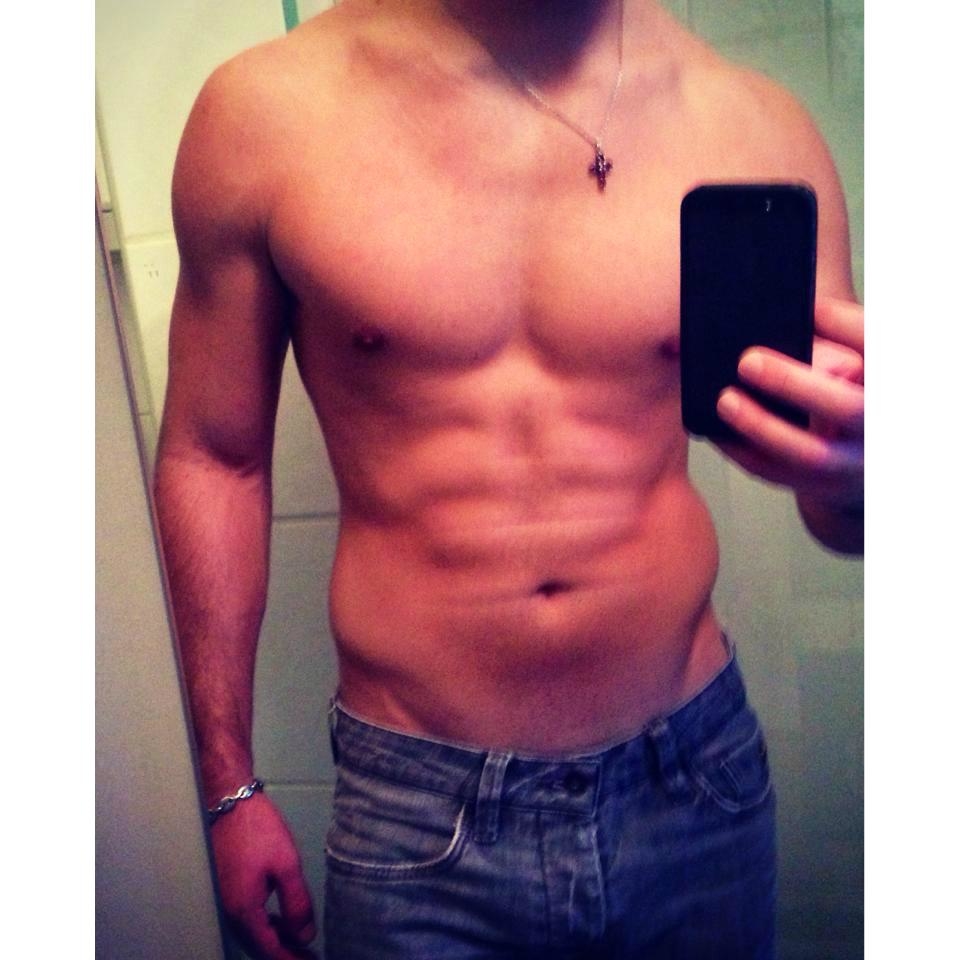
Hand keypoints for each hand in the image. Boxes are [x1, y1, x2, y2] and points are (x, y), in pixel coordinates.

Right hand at [209, 793, 317, 959]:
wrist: (230, 803)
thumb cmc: (259, 830)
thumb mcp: (287, 865)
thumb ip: (297, 904)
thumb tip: (306, 936)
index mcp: (243, 911)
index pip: (269, 950)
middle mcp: (229, 913)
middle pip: (258, 947)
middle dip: (284, 954)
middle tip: (308, 956)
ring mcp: (225, 902)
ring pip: (251, 935)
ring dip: (275, 941)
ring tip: (300, 943)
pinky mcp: (226, 891)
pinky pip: (246, 921)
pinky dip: (265, 927)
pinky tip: (280, 922)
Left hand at [714, 297, 863, 548]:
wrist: (862, 458)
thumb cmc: (849, 389)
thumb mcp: (856, 357)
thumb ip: (835, 333)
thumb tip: (795, 310)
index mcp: (890, 383)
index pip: (878, 350)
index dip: (846, 327)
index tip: (806, 309)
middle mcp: (879, 426)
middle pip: (847, 408)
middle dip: (793, 383)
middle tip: (747, 361)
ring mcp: (851, 462)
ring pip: (809, 453)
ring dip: (761, 426)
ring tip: (724, 400)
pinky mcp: (821, 485)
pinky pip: (777, 473)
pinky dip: (743, 451)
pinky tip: (716, 431)